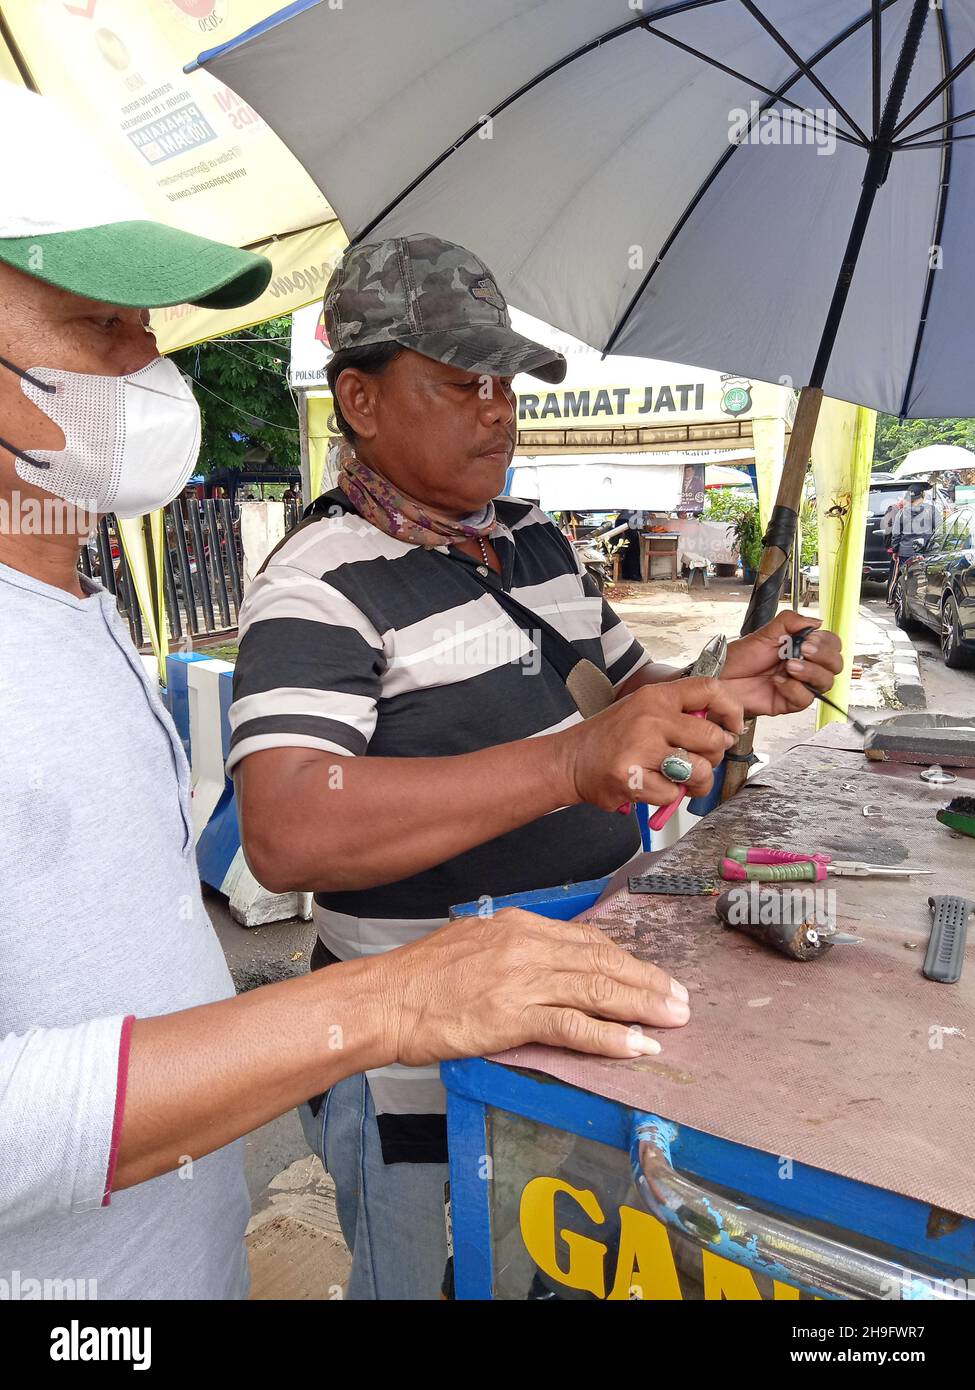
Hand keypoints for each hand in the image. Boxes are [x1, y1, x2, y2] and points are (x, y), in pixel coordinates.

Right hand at [377, 907, 689, 1065]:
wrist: (385, 998)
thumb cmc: (421, 978)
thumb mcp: (473, 943)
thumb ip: (514, 950)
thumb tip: (546, 965)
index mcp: (519, 925)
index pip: (587, 940)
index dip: (625, 960)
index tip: (648, 975)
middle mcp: (527, 945)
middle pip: (602, 961)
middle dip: (647, 981)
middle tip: (679, 998)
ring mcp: (523, 979)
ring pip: (597, 989)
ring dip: (641, 1007)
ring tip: (671, 1021)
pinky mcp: (514, 1014)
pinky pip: (573, 1025)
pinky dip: (608, 1037)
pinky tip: (634, 1046)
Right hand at [556, 676, 744, 810]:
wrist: (570, 760)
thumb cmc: (611, 737)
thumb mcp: (643, 710)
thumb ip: (680, 715)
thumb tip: (723, 731)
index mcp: (656, 696)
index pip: (710, 689)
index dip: (731, 710)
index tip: (731, 728)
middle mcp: (650, 718)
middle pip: (712, 739)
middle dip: (714, 758)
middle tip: (700, 762)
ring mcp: (640, 748)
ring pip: (699, 770)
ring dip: (696, 783)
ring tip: (680, 780)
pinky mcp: (632, 778)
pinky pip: (672, 794)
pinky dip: (667, 798)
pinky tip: (652, 788)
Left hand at [720, 611, 842, 716]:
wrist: (721, 677)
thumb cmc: (740, 658)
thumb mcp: (765, 633)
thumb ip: (790, 622)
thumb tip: (816, 621)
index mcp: (802, 647)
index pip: (831, 645)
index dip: (826, 643)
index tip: (809, 639)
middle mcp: (805, 666)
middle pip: (835, 665)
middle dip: (823, 657)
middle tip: (804, 650)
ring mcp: (799, 685)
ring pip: (825, 682)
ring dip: (810, 672)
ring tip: (789, 666)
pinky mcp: (789, 702)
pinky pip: (805, 699)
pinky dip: (793, 688)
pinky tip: (777, 682)